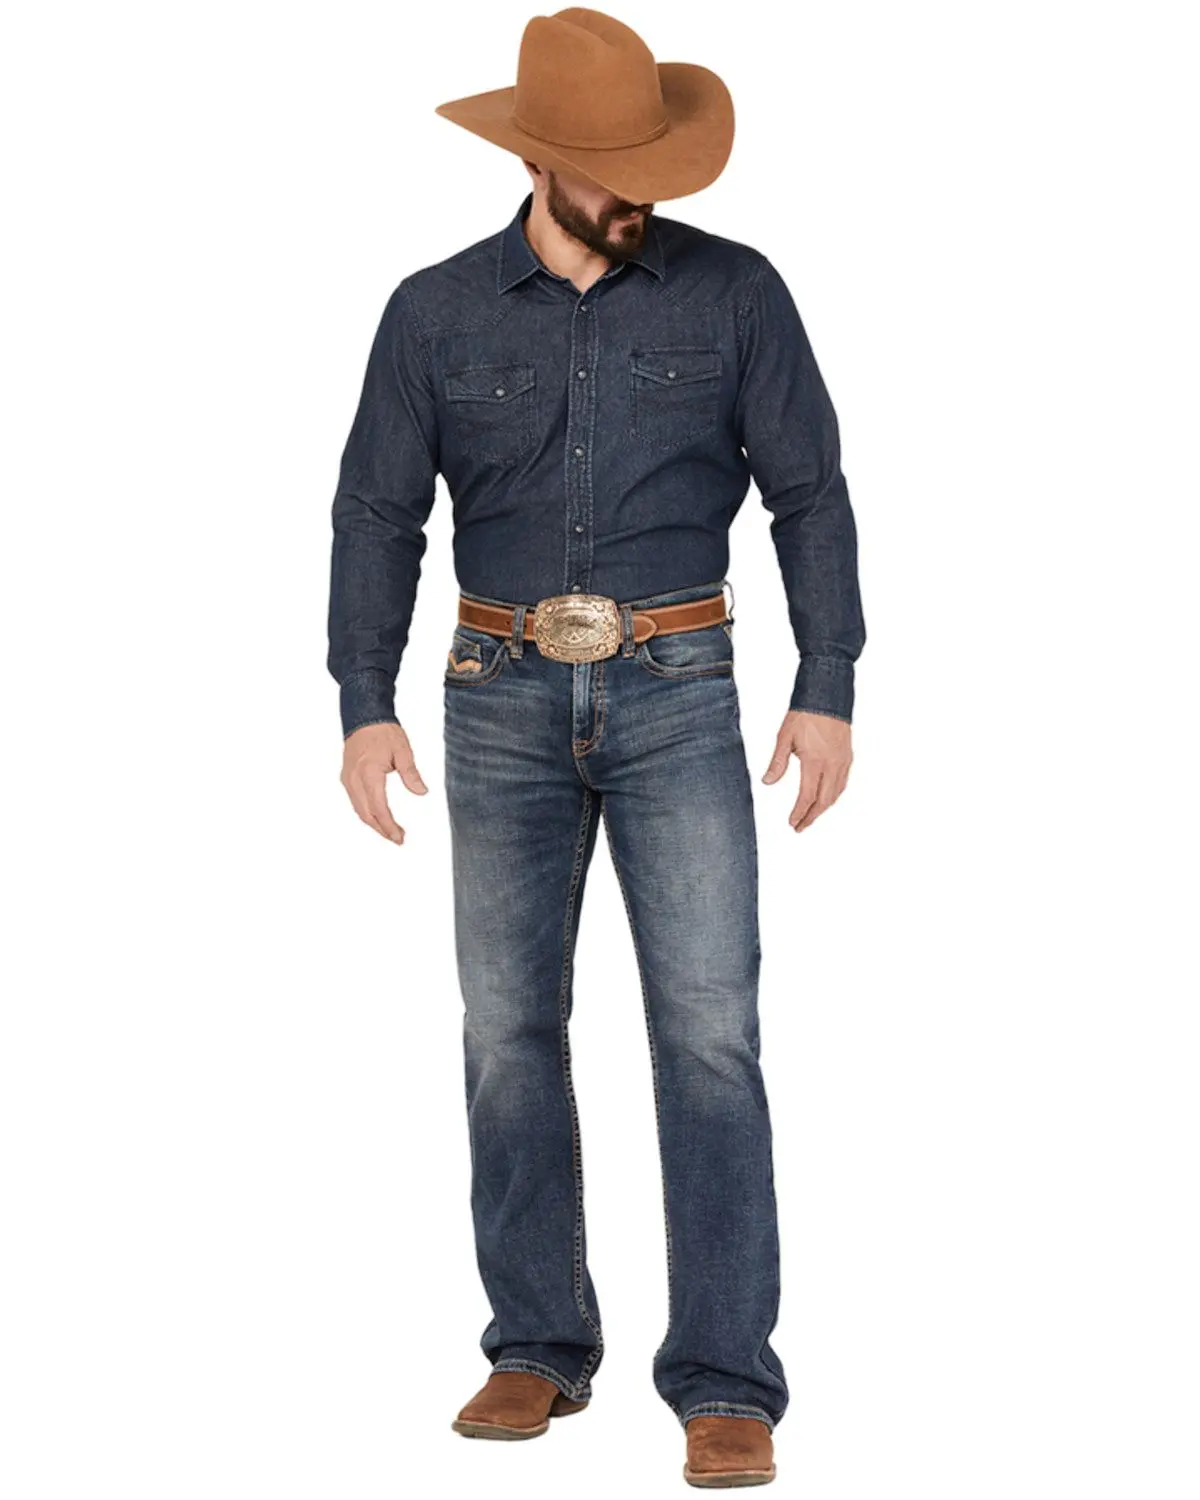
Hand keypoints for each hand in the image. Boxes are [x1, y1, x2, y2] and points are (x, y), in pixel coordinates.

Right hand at [340, 722, 427, 844]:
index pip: (379, 808)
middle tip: (398, 839)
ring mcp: (348, 779)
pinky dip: (366, 813)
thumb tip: (421, 792)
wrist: (364, 716)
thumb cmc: (382, 731)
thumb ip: (411, 774)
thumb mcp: (402, 751)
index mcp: (368, 774)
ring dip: (373, 823)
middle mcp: (354, 780)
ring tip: (389, 832)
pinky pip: (355, 801)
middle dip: (382, 830)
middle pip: (366, 814)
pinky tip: (377, 817)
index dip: (389, 826)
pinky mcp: (346, 777)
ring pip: (359, 809)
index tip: (400, 837)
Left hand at [761, 710, 852, 831]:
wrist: (827, 696)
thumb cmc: (805, 714)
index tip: (792, 822)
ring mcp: (843, 761)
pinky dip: (834, 796)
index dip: (800, 812)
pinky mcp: (848, 756)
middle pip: (824, 800)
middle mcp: (832, 764)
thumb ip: (777, 762)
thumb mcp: (784, 737)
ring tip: (811, 816)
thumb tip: (767, 782)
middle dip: (812, 816)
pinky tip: (827, 798)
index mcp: (815, 760)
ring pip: (836, 794)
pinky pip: (843, 783)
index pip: (808, 795)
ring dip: (823, 808)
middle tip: (800, 826)